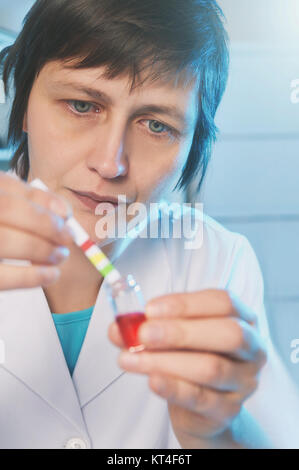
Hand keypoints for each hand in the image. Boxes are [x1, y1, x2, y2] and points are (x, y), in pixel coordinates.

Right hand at [0, 171, 72, 289]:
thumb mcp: (3, 211)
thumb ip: (27, 204)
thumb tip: (63, 213)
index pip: (6, 185)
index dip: (40, 199)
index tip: (66, 214)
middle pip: (7, 210)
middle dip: (45, 224)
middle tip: (68, 237)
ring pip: (4, 241)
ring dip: (42, 249)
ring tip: (61, 255)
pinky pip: (1, 277)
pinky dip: (32, 276)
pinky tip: (51, 275)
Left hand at [108, 289, 266, 447]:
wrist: (204, 407)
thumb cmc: (192, 358)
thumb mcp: (175, 336)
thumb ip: (149, 327)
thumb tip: (118, 328)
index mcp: (242, 319)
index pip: (223, 302)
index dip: (186, 303)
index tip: (150, 309)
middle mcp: (251, 348)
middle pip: (228, 333)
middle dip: (181, 331)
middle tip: (143, 334)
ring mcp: (244, 381)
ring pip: (211, 368)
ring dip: (166, 361)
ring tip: (130, 358)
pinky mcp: (228, 410)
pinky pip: (201, 398)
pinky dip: (173, 387)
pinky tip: (151, 380)